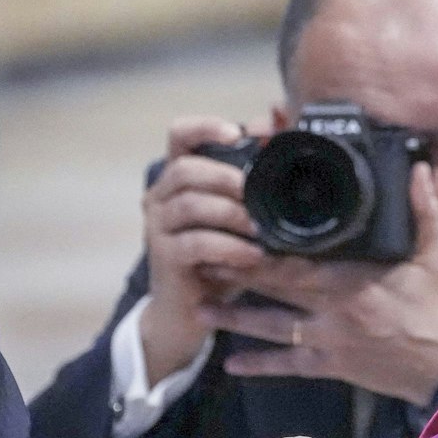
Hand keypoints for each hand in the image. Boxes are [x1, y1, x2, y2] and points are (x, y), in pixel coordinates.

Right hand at [138, 116, 268, 383]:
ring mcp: (157, 228)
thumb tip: (280, 126)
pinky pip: (195, 244)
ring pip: (189, 204)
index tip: (237, 133)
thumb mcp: (239, 215)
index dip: (204, 127)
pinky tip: (252, 256)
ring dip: (230, 213)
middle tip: (255, 191)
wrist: (188, 311)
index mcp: (178, 178)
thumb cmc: (219, 256)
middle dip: (225, 176)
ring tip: (260, 228)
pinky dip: (229, 247)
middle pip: (184, 168)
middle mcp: (160, 197)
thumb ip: (254, 177)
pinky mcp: (164, 259)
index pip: (179, 135)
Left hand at [203, 163, 437, 405]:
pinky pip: (289, 365)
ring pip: (272, 327)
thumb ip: (421, 209)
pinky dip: (259, 365)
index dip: (264, 245)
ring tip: (201, 309)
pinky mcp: (332, 365)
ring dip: (234, 319)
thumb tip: (418, 166)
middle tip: (201, 260)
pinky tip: (231, 363)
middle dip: (236, 274)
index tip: (234, 229)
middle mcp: (333, 307)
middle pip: (274, 287)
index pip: (299, 257)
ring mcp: (329, 339)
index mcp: (352, 276)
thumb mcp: (434, 254)